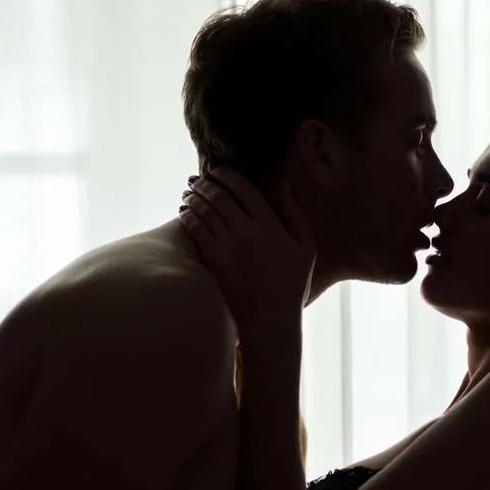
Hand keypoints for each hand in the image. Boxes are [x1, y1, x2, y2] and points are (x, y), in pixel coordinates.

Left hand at [179, 169, 314, 329]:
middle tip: (197, 180)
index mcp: (270, 224)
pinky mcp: (213, 260)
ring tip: (188, 193)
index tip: (217, 170)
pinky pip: (195, 230)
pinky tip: (184, 213)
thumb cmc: (290, 285)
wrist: (270, 318)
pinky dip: (187, 217)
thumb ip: (295, 215)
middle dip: (205, 183)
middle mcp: (247, 230)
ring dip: (193, 197)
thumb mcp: (305, 248)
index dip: (226, 174)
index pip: (242, 188)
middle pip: (219, 195)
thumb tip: (287, 187)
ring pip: (204, 210)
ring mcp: (228, 245)